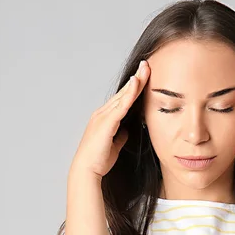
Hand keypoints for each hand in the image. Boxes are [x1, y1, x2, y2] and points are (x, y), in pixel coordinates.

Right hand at [71, 60, 150, 177]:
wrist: (87, 170)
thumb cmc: (99, 160)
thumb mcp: (114, 145)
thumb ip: (121, 135)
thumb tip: (128, 131)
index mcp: (105, 118)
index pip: (123, 99)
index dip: (134, 87)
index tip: (144, 76)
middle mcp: (102, 113)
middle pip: (123, 92)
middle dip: (136, 78)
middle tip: (147, 64)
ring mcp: (103, 116)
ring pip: (123, 95)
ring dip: (135, 82)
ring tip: (145, 68)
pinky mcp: (106, 122)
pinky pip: (121, 105)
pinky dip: (129, 94)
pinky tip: (137, 84)